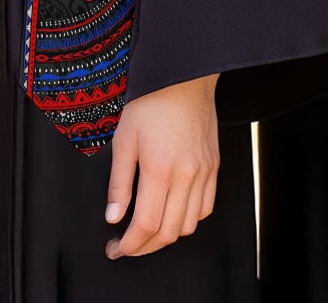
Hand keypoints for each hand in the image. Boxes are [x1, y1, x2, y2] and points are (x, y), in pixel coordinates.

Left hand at [105, 73, 218, 258]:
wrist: (182, 76)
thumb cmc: (150, 101)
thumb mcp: (123, 138)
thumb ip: (119, 182)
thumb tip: (114, 217)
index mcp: (160, 169)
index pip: (147, 224)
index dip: (131, 244)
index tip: (117, 249)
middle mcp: (186, 176)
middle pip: (169, 232)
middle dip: (145, 247)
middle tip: (126, 246)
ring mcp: (204, 173)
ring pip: (189, 225)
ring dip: (167, 236)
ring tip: (147, 231)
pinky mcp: (214, 168)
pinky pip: (206, 208)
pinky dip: (188, 219)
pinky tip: (172, 213)